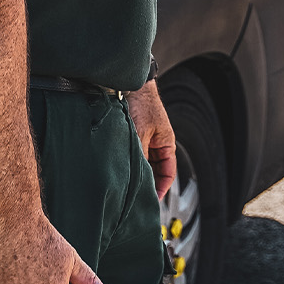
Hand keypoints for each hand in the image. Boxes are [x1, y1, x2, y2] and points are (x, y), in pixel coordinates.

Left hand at [127, 80, 176, 199]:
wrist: (126, 83)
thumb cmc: (141, 103)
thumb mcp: (141, 135)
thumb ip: (140, 156)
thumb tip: (137, 178)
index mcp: (166, 144)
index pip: (168, 173)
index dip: (161, 188)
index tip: (151, 200)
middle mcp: (155, 143)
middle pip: (153, 171)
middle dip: (145, 183)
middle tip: (133, 196)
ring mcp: (142, 140)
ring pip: (140, 164)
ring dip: (133, 172)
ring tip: (123, 184)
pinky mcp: (129, 136)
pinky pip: (129, 155)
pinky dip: (124, 162)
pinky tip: (115, 169)